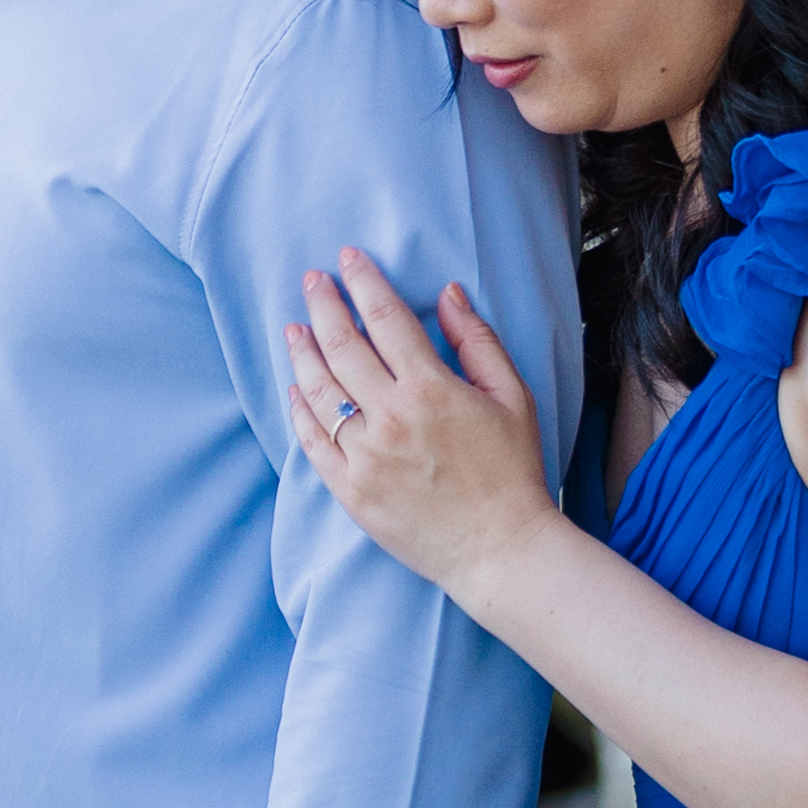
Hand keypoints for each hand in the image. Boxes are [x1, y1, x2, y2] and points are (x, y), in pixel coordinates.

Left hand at [287, 249, 557, 591]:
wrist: (499, 548)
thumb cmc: (512, 472)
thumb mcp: (513, 397)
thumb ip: (477, 342)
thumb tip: (448, 294)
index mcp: (431, 389)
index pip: (385, 318)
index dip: (363, 282)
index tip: (346, 259)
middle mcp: (390, 418)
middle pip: (342, 346)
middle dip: (323, 305)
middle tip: (311, 281)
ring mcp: (364, 456)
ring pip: (319, 390)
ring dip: (302, 352)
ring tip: (294, 328)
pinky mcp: (350, 490)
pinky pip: (312, 442)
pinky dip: (300, 410)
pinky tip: (296, 388)